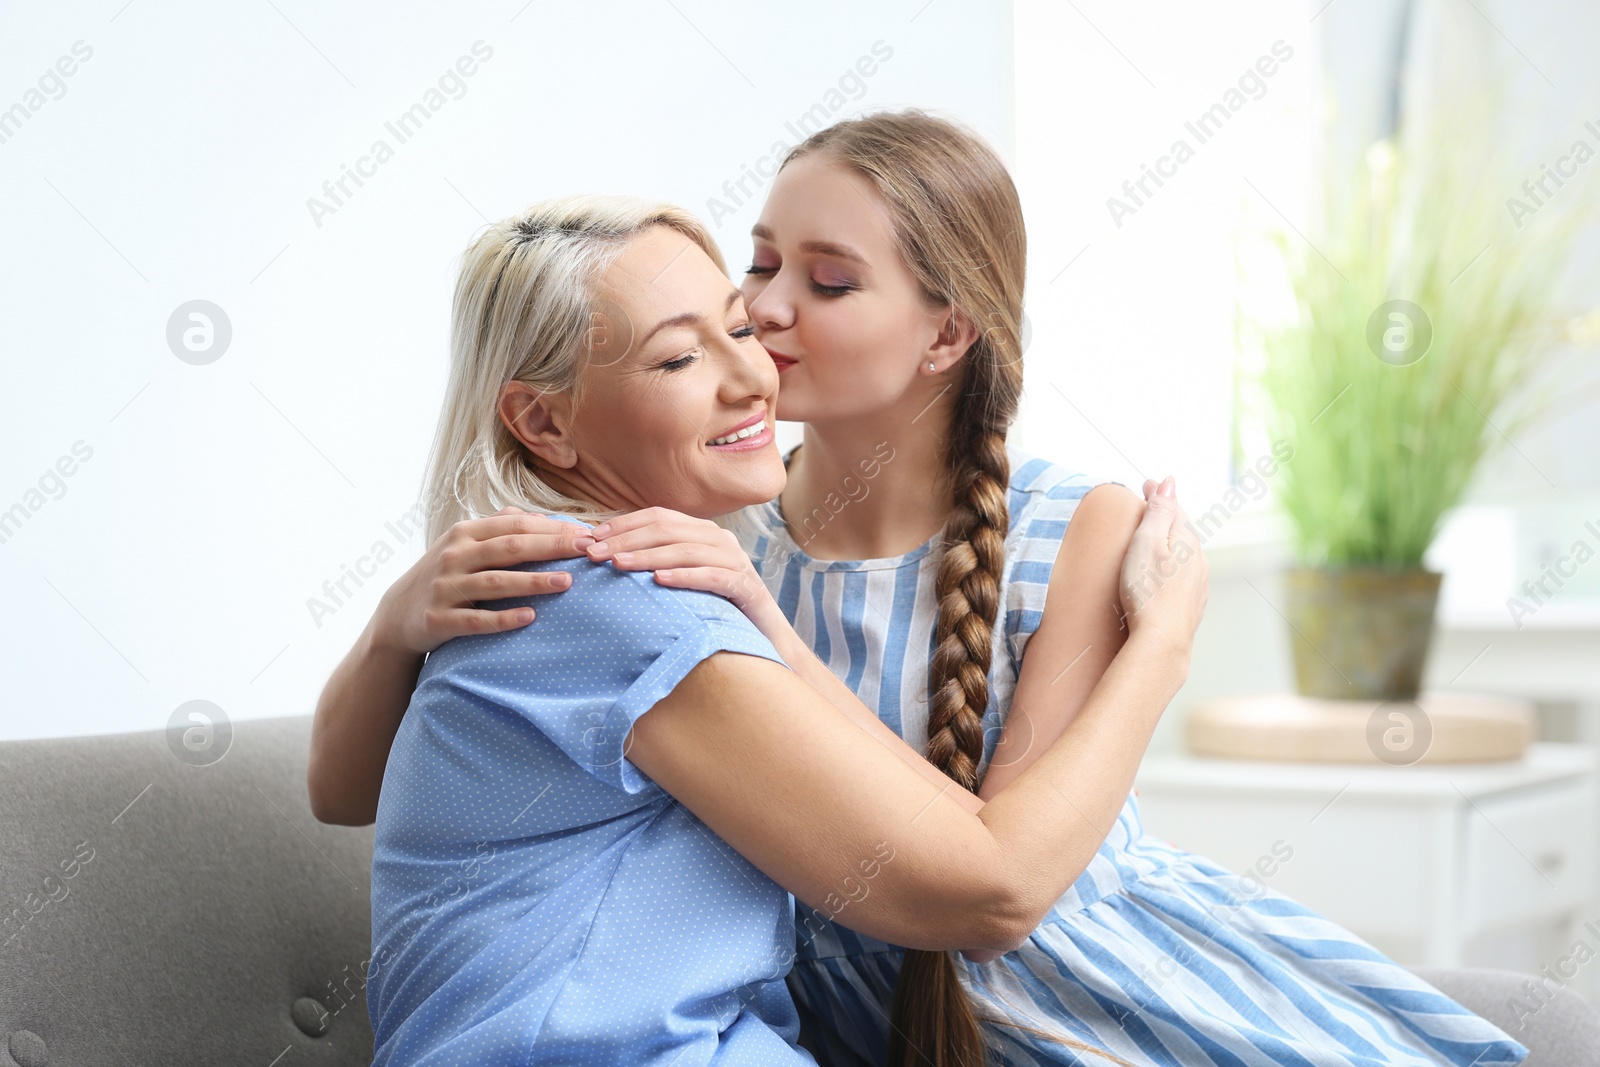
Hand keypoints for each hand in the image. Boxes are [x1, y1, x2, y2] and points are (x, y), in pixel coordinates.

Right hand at [371, 507, 591, 654]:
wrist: (397, 615)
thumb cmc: (444, 575)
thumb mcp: (463, 545)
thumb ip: (498, 528)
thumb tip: (538, 516)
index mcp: (465, 534)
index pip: (515, 525)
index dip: (552, 528)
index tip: (586, 534)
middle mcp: (454, 556)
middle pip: (510, 548)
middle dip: (551, 547)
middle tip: (587, 550)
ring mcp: (445, 587)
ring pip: (495, 582)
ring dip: (533, 582)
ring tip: (567, 582)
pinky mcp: (439, 619)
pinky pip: (476, 620)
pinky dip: (503, 619)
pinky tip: (530, 617)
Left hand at [585, 507, 790, 641]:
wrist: (766, 639)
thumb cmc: (717, 609)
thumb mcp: (685, 581)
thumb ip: (658, 563)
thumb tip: (611, 556)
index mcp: (703, 532)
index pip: (658, 516)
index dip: (623, 523)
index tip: (591, 537)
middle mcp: (720, 540)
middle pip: (668, 529)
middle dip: (627, 539)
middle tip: (595, 553)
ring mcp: (736, 561)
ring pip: (686, 549)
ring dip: (648, 555)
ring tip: (618, 564)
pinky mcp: (746, 587)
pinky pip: (712, 576)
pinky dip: (684, 576)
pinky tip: (659, 580)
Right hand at [1118, 477, 1207, 661]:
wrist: (1161, 642)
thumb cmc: (1148, 592)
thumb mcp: (1147, 543)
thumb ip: (1159, 512)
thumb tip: (1169, 483)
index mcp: (1188, 541)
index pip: (1174, 508)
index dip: (1158, 495)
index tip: (1145, 484)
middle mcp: (1199, 561)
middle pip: (1181, 531)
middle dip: (1166, 518)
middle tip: (1147, 506)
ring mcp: (1198, 585)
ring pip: (1184, 556)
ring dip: (1170, 545)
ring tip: (1153, 541)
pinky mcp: (1191, 606)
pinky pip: (1182, 578)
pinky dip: (1171, 569)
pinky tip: (1161, 577)